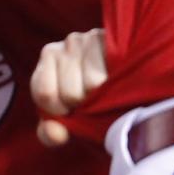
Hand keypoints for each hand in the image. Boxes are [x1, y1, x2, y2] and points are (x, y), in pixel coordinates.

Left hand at [32, 28, 107, 145]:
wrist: (128, 79)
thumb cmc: (87, 101)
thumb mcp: (64, 120)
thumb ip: (50, 133)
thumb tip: (56, 134)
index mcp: (48, 60)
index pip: (45, 94)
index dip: (60, 111)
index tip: (70, 110)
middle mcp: (66, 45)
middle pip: (71, 93)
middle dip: (83, 105)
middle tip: (93, 99)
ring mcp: (90, 39)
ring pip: (92, 84)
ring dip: (102, 97)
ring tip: (106, 91)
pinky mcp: (114, 40)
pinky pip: (112, 75)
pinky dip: (115, 86)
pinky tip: (117, 83)